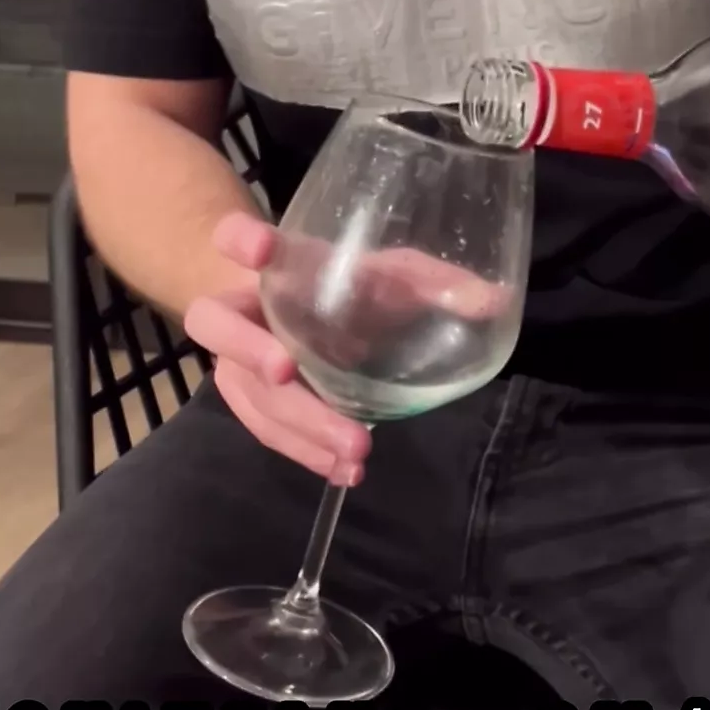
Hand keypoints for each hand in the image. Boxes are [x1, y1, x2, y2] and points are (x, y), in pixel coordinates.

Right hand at [184, 213, 510, 484]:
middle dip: (248, 347)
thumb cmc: (344, 280)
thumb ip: (433, 281)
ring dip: (294, 421)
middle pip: (216, 323)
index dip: (240, 239)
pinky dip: (306, 452)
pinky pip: (265, 429)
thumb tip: (493, 300)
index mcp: (275, 263)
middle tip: (287, 371)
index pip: (234, 237)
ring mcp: (237, 358)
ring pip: (244, 390)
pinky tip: (348, 472)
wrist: (294, 309)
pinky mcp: (249, 400)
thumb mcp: (390, 271)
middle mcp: (242, 307)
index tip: (262, 246)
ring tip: (353, 449)